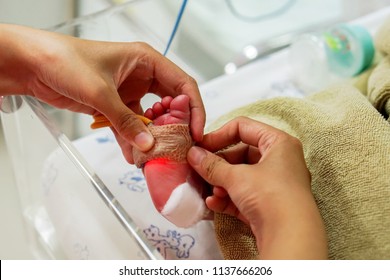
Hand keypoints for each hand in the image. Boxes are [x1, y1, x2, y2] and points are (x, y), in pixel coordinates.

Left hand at [0, 24, 204, 162]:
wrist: (34, 65)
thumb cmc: (65, 61)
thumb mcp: (100, 92)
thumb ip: (126, 121)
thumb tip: (148, 146)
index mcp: (147, 61)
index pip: (183, 84)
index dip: (193, 109)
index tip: (196, 132)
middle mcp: (143, 75)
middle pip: (170, 103)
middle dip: (175, 126)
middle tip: (178, 147)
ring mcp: (130, 91)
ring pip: (151, 117)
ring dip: (153, 136)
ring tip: (155, 156)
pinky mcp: (116, 105)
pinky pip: (131, 125)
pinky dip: (132, 140)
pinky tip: (133, 156)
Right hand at [187, 117, 326, 258]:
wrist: (291, 237)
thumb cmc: (270, 195)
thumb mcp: (237, 177)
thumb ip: (212, 165)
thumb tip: (193, 154)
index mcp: (278, 143)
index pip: (243, 128)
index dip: (219, 135)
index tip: (200, 146)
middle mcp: (279, 161)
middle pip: (240, 154)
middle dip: (218, 164)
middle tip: (199, 170)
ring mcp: (275, 184)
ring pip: (241, 176)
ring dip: (221, 183)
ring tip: (210, 190)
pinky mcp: (269, 204)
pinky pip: (244, 195)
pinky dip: (228, 198)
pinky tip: (213, 203)